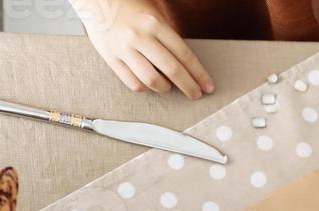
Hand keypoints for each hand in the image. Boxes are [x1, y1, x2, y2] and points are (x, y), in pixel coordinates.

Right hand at [73, 0, 213, 99]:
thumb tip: (190, 65)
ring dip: (165, 88)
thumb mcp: (156, 13)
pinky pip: (132, 83)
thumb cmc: (131, 6)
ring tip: (169, 86)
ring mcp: (124, 48)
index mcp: (155, 24)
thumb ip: (170, 35)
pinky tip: (149, 84)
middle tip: (196, 95)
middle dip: (189, 86)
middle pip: (172, 70)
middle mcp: (140, 36)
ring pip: (151, 80)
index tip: (207, 86)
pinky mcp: (110, 57)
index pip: (184, 55)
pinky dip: (145, 88)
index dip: (199, 74)